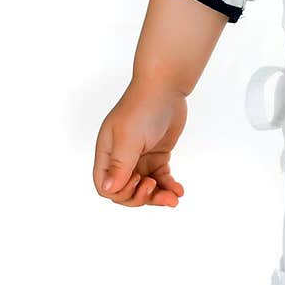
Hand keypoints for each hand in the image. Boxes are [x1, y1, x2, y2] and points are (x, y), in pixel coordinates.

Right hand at [93, 79, 187, 206]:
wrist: (166, 86)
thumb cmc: (143, 107)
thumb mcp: (129, 137)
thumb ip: (120, 165)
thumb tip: (108, 190)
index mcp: (107, 153)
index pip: (105, 187)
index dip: (120, 193)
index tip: (138, 180)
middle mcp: (121, 158)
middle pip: (126, 191)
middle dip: (140, 197)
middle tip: (154, 186)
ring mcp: (140, 157)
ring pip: (145, 188)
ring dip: (158, 196)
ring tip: (173, 198)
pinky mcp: (157, 155)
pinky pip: (160, 178)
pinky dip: (168, 186)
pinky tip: (179, 191)